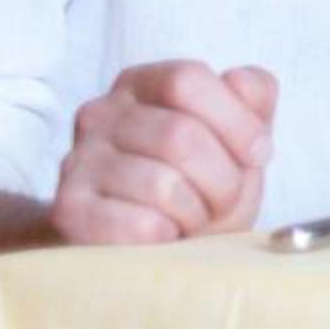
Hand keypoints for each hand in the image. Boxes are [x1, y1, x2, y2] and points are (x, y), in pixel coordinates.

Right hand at [50, 61, 278, 244]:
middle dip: (224, 178)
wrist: (149, 249)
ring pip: (163, 184)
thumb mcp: (238, 138)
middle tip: (224, 200)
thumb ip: (253, 98)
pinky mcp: (70, 211)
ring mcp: (78, 161)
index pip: (187, 79)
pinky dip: (168, 236)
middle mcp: (100, 113)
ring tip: (191, 218)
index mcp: (142, 84)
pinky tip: (164, 236)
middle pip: (181, 134)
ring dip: (197, 211)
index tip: (259, 155)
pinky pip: (140, 225)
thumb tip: (240, 80)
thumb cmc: (200, 186)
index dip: (236, 122)